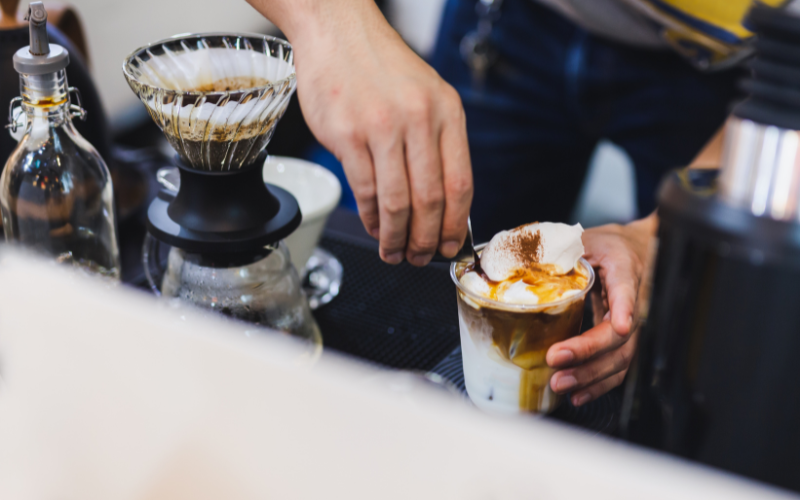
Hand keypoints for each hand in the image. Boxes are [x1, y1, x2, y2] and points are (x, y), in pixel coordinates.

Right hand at [249, 0, 472, 265]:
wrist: (338, 31)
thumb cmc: (381, 67)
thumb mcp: (426, 94)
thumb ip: (437, 142)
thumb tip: (441, 202)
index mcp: (446, 112)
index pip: (460, 183)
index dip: (458, 224)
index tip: (451, 246)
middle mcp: (418, 120)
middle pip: (430, 199)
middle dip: (427, 239)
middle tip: (421, 258)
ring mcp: (381, 128)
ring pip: (396, 202)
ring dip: (396, 237)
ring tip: (394, 252)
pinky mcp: (347, 135)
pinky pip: (365, 190)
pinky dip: (370, 218)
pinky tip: (373, 226)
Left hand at [546, 214, 657, 405]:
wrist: (638, 251)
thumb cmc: (609, 245)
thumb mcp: (584, 239)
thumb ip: (557, 252)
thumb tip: (518, 266)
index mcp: (625, 268)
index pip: (628, 289)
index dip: (625, 307)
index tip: (620, 325)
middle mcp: (635, 300)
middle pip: (621, 335)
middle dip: (589, 352)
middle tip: (557, 358)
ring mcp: (634, 324)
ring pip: (622, 357)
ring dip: (591, 375)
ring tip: (562, 384)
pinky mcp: (626, 340)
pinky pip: (617, 366)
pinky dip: (598, 384)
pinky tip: (578, 394)